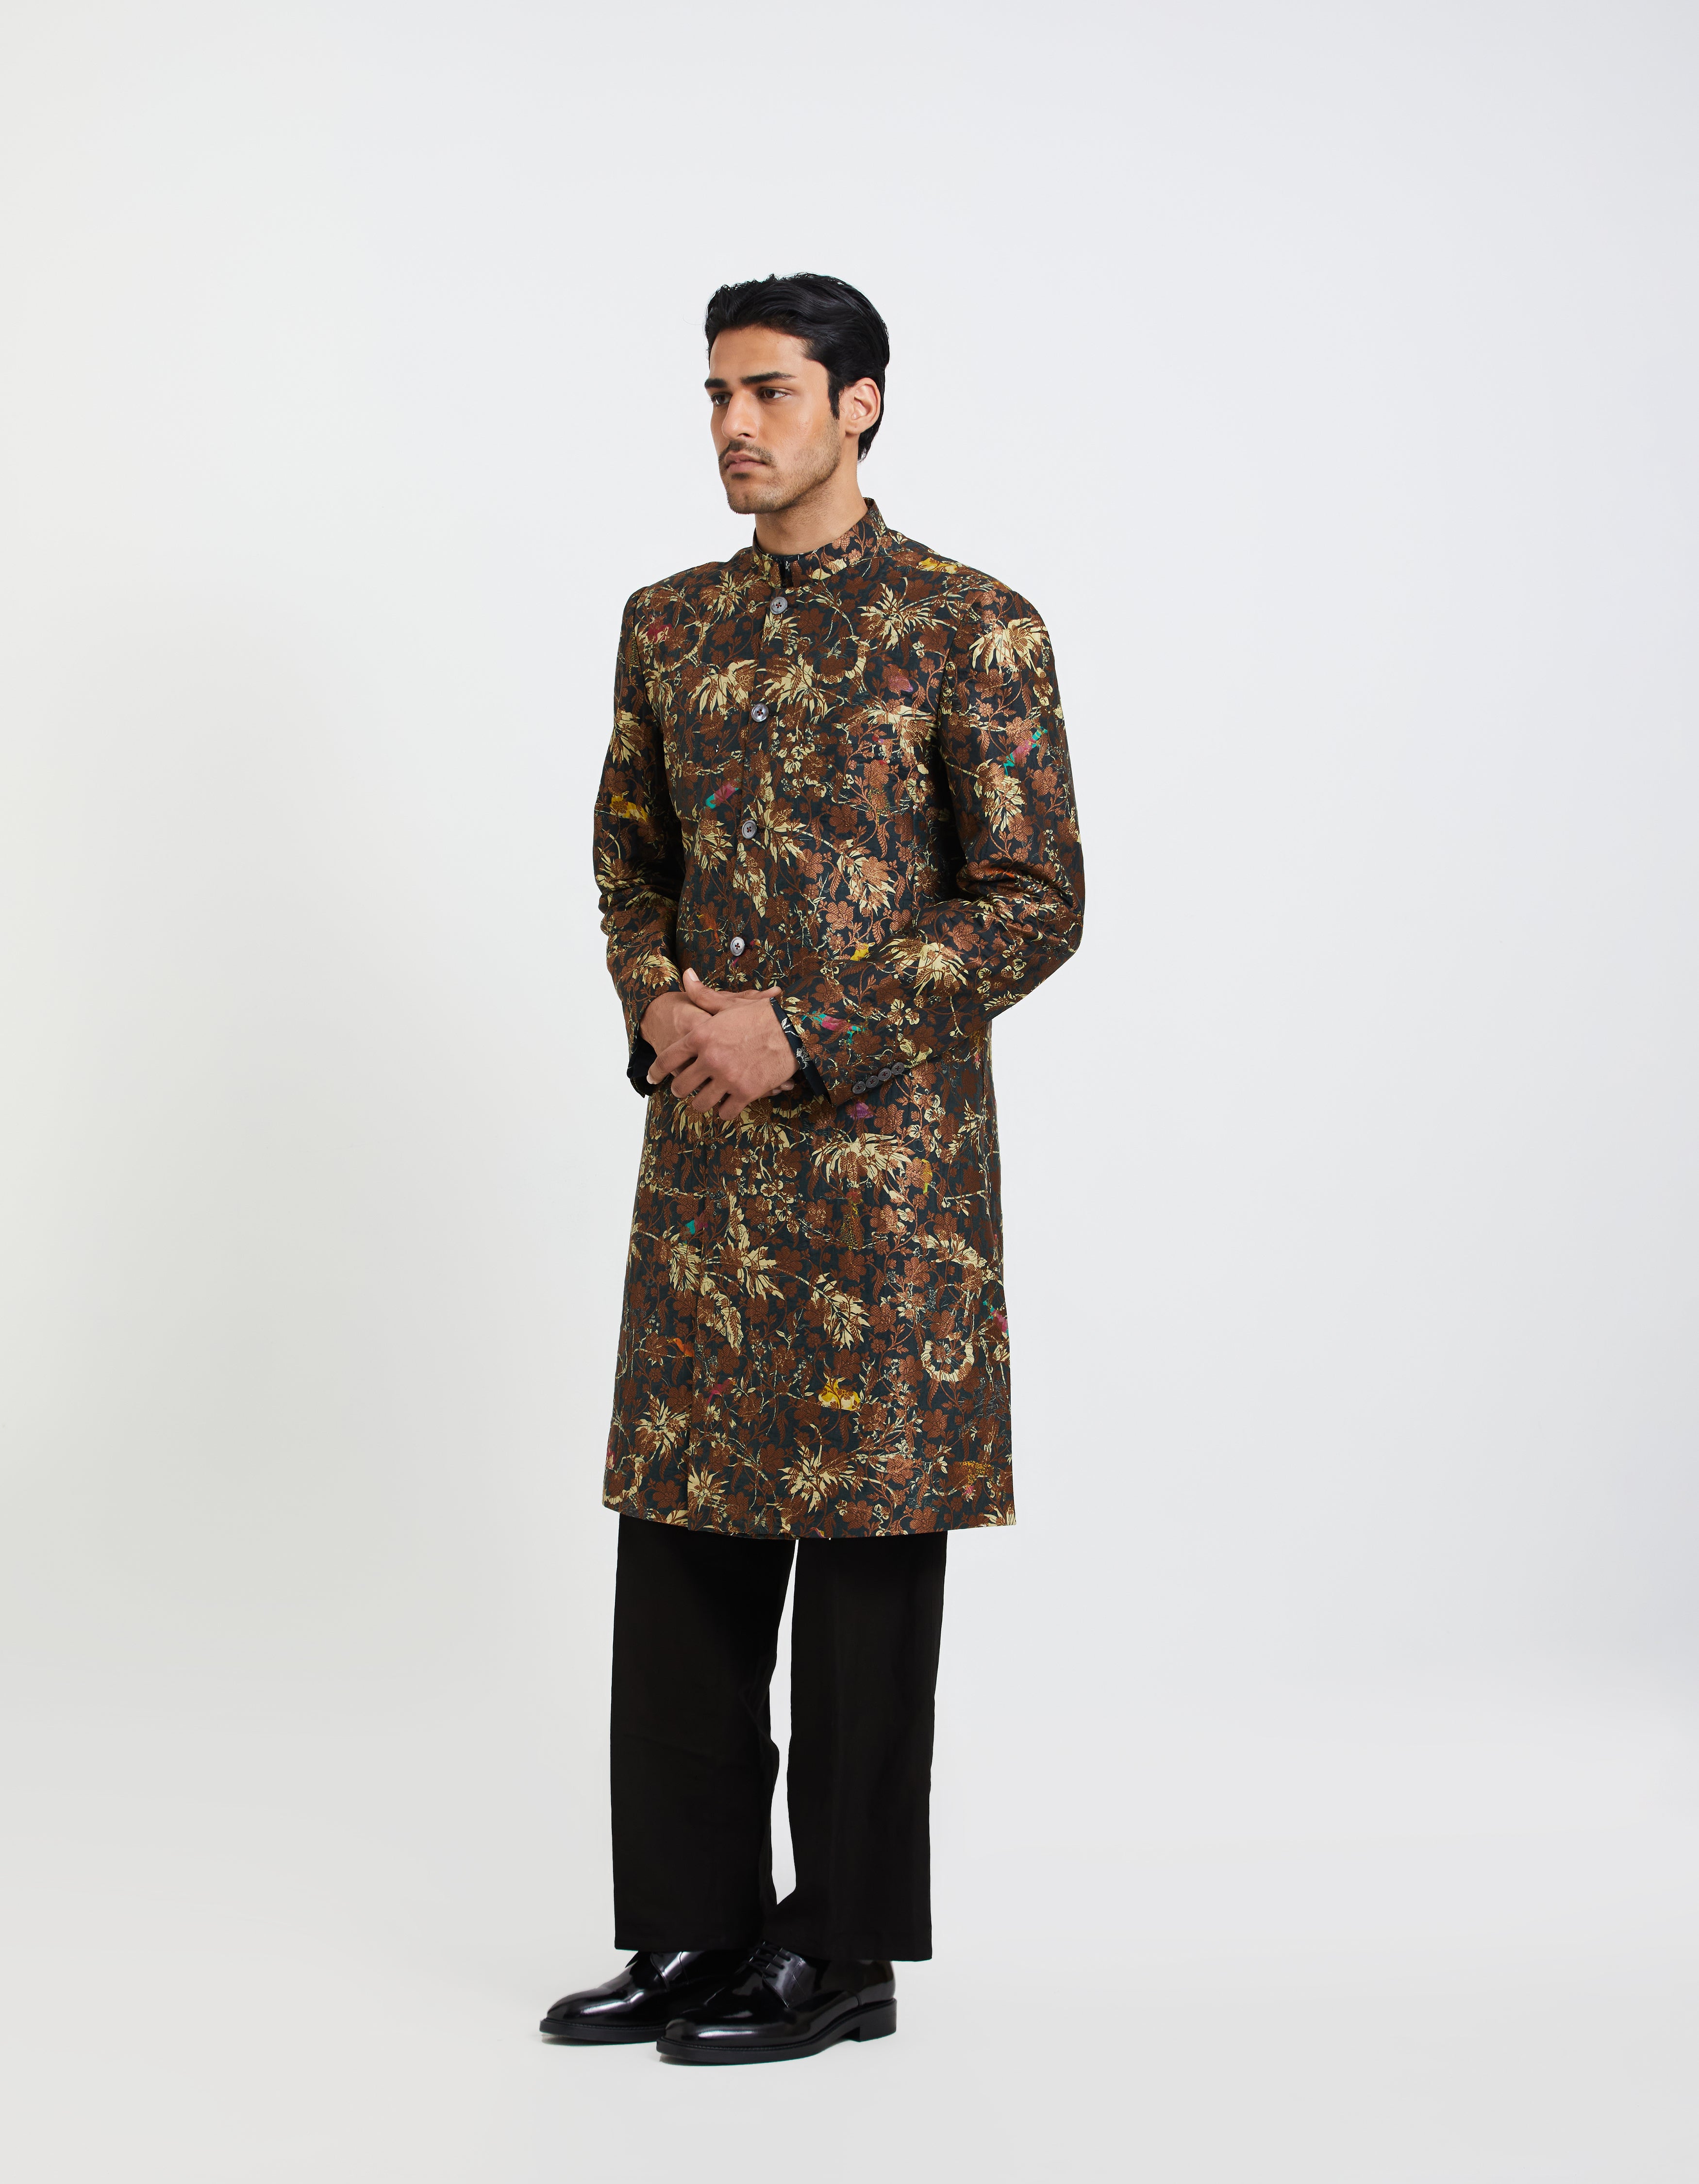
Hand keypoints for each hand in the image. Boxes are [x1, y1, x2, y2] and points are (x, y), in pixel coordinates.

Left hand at [648, 967, 796, 1120]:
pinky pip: (726, 1112)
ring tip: (706, 1098)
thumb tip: (686, 976)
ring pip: (701, 1104)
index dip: (656, 1071)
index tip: (652, 1078)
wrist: (794, 1029)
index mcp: (701, 1035)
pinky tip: (727, 1103)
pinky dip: (725, 1110)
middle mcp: (710, 1058)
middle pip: (681, 1087)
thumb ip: (703, 995)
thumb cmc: (761, 1014)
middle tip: (685, 1089)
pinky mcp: (746, 1092)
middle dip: (680, 1090)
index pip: (667, 1059)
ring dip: (702, 1102)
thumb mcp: (729, 1003)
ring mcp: (728, 1077)